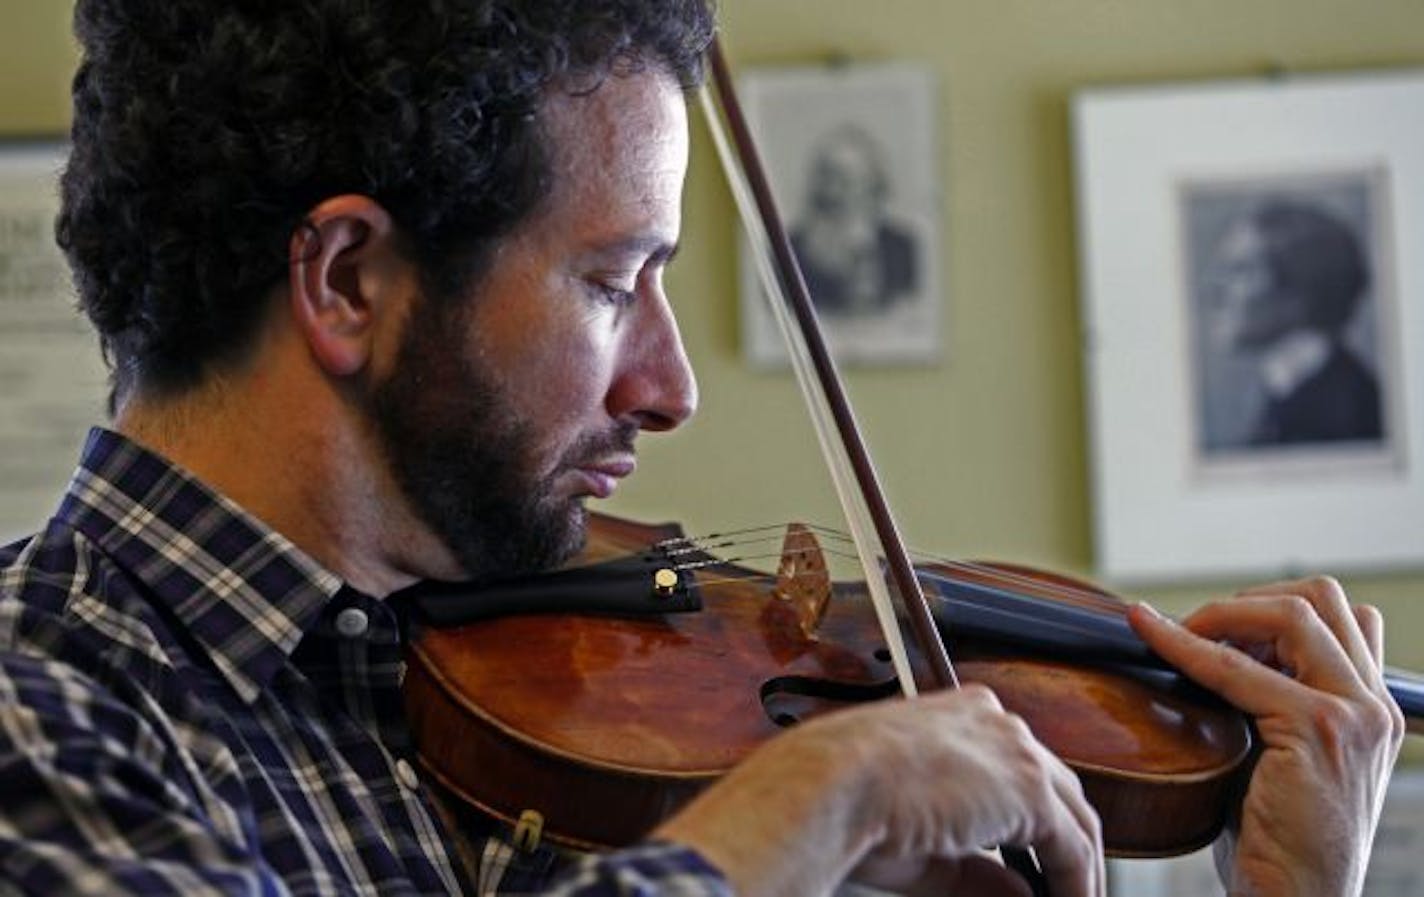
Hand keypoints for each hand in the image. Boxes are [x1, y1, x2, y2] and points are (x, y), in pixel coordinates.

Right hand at [655, 684, 1103, 896]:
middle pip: (1057, 788)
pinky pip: (1073, 849)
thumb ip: (978, 868)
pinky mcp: (1030, 790)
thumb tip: (1018, 892)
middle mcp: (997, 723)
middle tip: (1061, 887)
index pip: (1016, 767)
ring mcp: (1018, 752)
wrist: (832, 784)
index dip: (1031, 821)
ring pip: (1074, 817)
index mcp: (964, 716)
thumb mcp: (924, 841)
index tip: (1031, 862)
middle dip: (1065, 843)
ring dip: (1079, 869)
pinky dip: (1078, 885)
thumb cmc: (846, 800)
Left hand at [1129, 577, 1404, 896]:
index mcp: (1370, 711)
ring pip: (1293, 613)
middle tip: (1195, 629)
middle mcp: (1373, 707)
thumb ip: (1263, 706)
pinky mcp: (1317, 731)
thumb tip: (1203, 654)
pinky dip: (1183, 644)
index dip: (1269, 613)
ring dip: (1223, 612)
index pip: (1338, 620)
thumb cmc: (1274, 843)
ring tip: (1176, 632)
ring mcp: (1352, 716)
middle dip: (1249, 601)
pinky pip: (1237, 667)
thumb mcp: (1279, 759)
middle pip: (1322, 599)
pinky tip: (1149, 634)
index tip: (1211, 631)